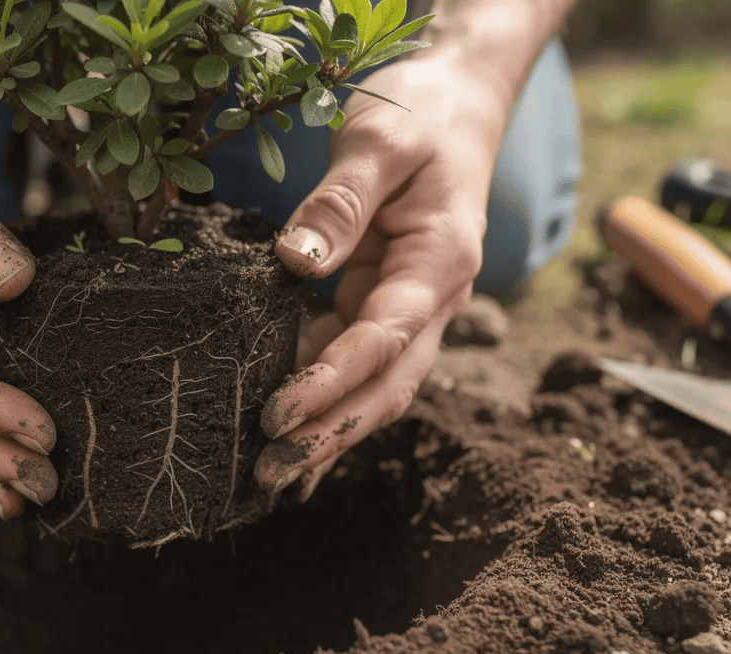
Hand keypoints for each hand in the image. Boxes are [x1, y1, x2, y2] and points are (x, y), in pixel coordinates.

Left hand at [254, 60, 509, 500]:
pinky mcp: (386, 300)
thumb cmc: (422, 114)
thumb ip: (337, 203)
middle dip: (331, 434)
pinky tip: (290, 430)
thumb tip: (293, 263)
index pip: (384, 339)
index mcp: (439, 262)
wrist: (460, 101)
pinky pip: (357, 360)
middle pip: (388, 385)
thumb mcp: (377, 141)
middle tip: (270, 474)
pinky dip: (326, 397)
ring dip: (328, 429)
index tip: (279, 415)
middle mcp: (434, 296)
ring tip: (271, 471)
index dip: (331, 383)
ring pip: (375, 384)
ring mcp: (412, 304)